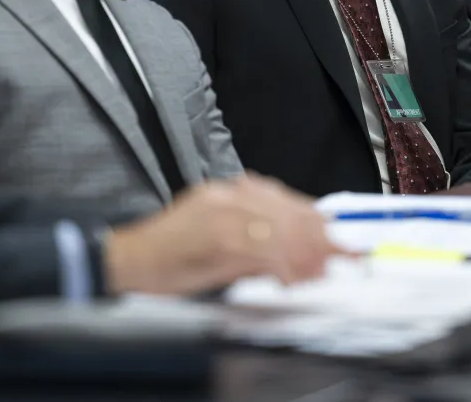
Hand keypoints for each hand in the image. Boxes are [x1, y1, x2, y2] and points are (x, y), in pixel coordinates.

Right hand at [104, 173, 345, 295]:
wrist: (126, 260)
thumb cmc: (168, 255)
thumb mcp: (214, 238)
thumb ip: (252, 238)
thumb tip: (296, 254)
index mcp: (227, 191)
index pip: (283, 199)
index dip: (315, 221)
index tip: (338, 240)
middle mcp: (227, 196)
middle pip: (287, 211)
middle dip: (319, 237)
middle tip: (344, 257)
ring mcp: (222, 214)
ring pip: (280, 228)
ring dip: (306, 252)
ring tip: (324, 270)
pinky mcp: (217, 238)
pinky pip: (261, 250)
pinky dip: (283, 265)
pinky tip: (292, 278)